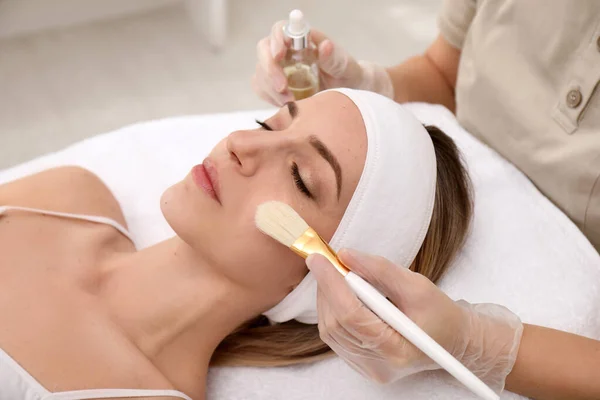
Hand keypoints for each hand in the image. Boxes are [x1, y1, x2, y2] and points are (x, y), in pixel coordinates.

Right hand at [252, 22, 393, 105]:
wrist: (347, 92)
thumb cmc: (346, 73)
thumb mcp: (344, 65)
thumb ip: (333, 56)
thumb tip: (325, 45)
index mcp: (301, 40)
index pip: (280, 30)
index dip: (276, 40)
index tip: (280, 54)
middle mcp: (286, 51)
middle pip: (264, 51)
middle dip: (270, 70)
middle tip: (284, 88)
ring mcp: (278, 68)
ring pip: (261, 73)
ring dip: (271, 88)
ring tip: (290, 102)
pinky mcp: (274, 85)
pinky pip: (261, 88)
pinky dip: (270, 97)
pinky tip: (285, 104)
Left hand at [306, 249, 522, 391]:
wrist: (452, 342)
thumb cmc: (440, 314)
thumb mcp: (418, 286)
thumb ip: (380, 269)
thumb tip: (344, 255)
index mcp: (397, 349)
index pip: (351, 315)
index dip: (331, 284)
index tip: (318, 258)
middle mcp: (378, 365)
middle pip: (336, 324)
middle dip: (326, 288)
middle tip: (325, 261)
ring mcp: (367, 369)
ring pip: (330, 331)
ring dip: (327, 298)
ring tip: (336, 276)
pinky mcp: (360, 366)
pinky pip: (335, 337)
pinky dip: (332, 311)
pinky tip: (342, 295)